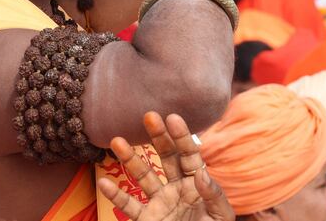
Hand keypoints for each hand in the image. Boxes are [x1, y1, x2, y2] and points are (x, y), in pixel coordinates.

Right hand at [98, 112, 233, 220]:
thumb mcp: (221, 218)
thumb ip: (214, 196)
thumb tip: (201, 173)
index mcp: (197, 185)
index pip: (190, 155)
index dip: (181, 137)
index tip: (172, 118)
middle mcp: (177, 189)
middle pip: (166, 157)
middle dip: (158, 137)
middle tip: (149, 116)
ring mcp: (160, 203)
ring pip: (143, 177)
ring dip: (130, 159)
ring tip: (116, 140)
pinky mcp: (147, 220)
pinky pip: (129, 206)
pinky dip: (116, 195)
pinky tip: (104, 182)